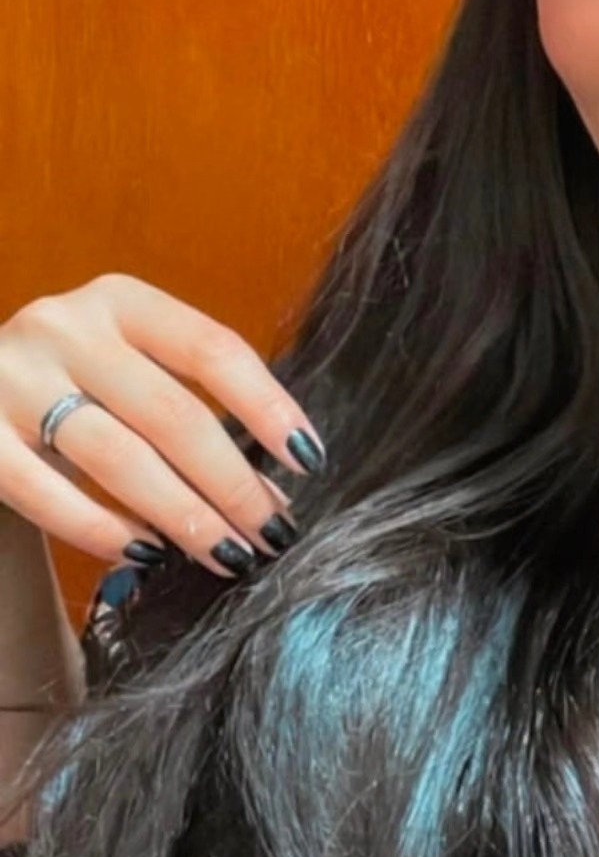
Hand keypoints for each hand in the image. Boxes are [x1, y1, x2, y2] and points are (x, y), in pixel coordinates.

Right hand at [0, 274, 323, 578]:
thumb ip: (193, 410)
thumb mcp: (129, 371)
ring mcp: (11, 377)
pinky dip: (101, 529)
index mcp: (122, 301)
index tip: (310, 459)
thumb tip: (276, 492)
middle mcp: (66, 327)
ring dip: (183, 515)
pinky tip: (147, 555)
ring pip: (118, 457)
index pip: (214, 350)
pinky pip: (43, 492)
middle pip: (172, 413)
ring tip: (228, 552)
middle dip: (232, 481)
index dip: (268, 406)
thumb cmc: (75, 388)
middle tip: (273, 530)